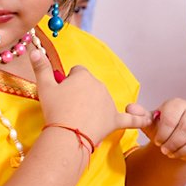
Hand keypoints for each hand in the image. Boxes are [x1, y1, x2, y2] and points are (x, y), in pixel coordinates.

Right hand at [30, 49, 147, 143]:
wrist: (67, 135)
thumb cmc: (54, 110)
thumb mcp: (44, 87)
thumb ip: (41, 68)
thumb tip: (34, 50)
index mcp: (83, 75)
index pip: (77, 72)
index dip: (69, 82)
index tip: (62, 93)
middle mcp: (99, 85)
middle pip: (90, 85)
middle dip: (81, 94)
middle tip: (68, 108)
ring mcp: (108, 102)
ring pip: (102, 99)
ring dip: (94, 106)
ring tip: (79, 119)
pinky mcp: (114, 120)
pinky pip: (132, 119)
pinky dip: (141, 119)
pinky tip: (150, 119)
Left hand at [134, 98, 185, 161]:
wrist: (179, 137)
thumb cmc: (165, 128)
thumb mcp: (151, 122)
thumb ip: (140, 116)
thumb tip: (129, 108)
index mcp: (175, 104)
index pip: (171, 117)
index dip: (163, 133)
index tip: (156, 142)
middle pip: (184, 126)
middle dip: (171, 141)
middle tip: (162, 149)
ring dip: (178, 147)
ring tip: (167, 153)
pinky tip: (176, 154)